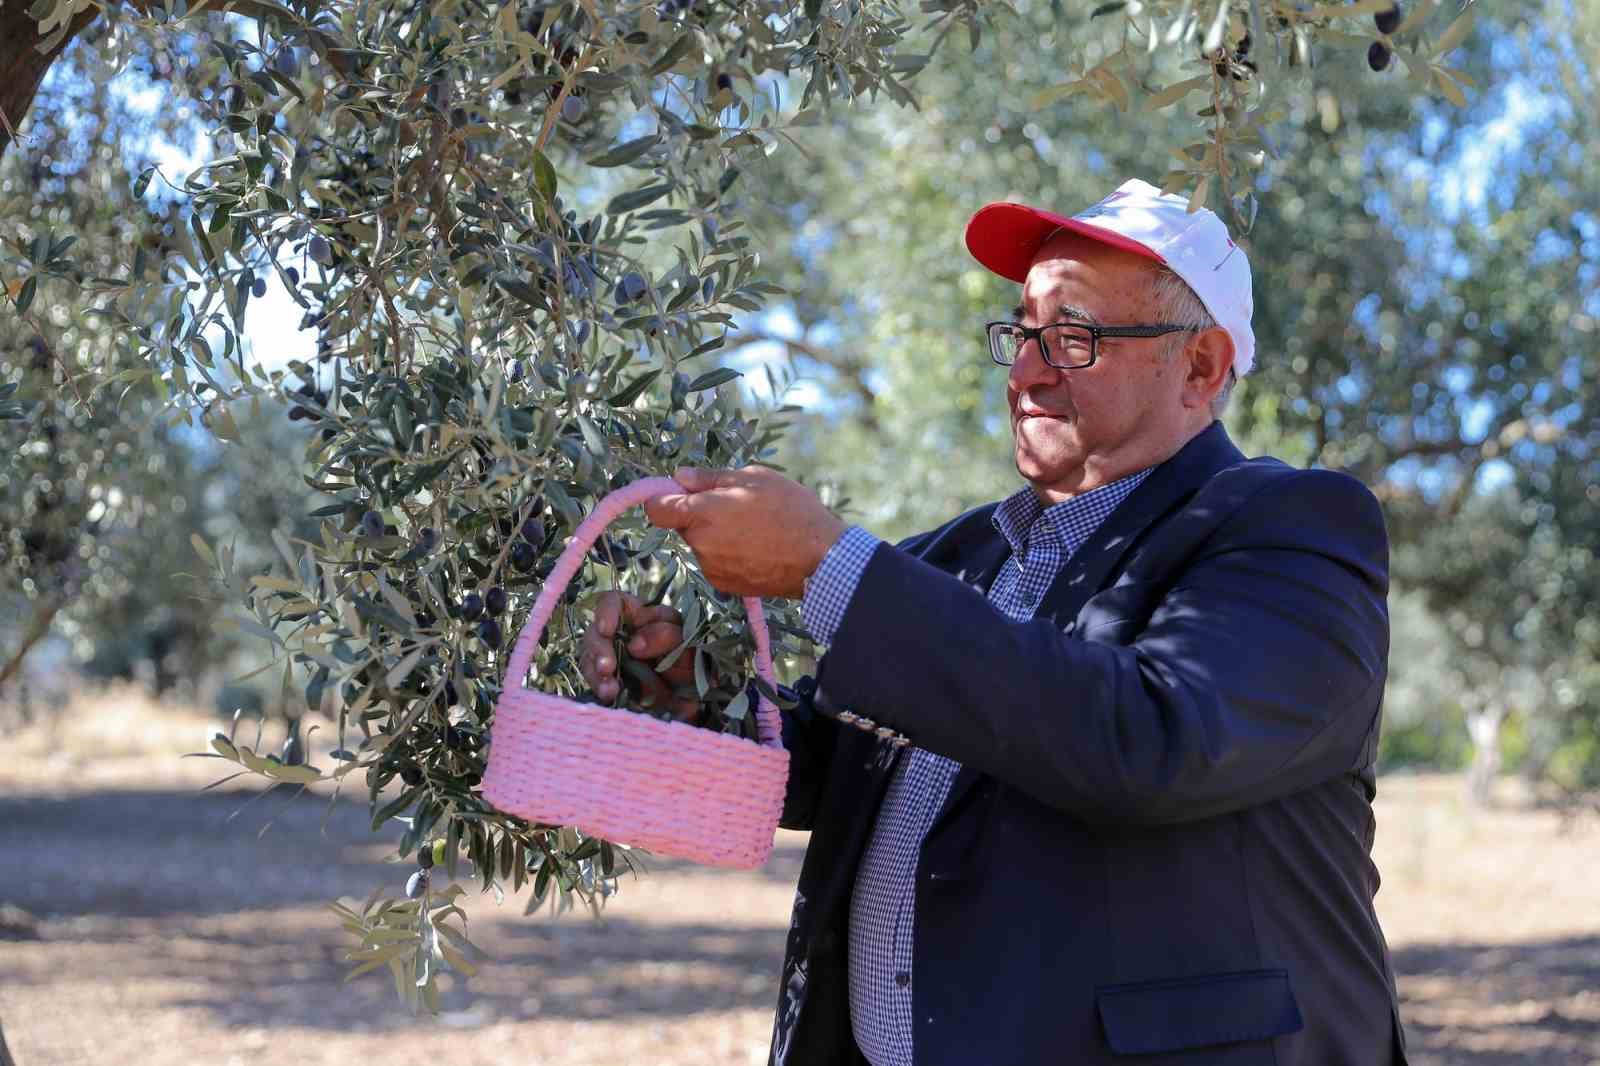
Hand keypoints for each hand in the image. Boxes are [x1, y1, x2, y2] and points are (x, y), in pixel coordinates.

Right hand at [578, 590, 702, 720]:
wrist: (695, 687)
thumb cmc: (688, 651)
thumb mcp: (684, 638)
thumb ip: (665, 635)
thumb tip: (634, 644)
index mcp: (636, 614)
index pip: (613, 602)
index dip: (605, 612)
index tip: (606, 629)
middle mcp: (618, 633)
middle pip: (595, 634)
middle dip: (599, 651)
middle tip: (607, 668)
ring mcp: (610, 658)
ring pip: (591, 660)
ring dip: (597, 675)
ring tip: (609, 690)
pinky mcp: (610, 680)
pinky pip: (597, 681)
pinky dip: (601, 688)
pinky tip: (609, 695)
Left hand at [643, 466, 846, 597]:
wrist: (819, 558)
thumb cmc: (790, 510)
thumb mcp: (754, 478)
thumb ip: (710, 477)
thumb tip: (680, 476)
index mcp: (701, 513)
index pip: (656, 508)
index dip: (663, 497)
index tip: (680, 492)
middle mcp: (700, 543)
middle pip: (683, 526)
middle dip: (700, 515)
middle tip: (736, 506)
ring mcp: (712, 567)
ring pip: (702, 544)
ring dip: (716, 535)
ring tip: (753, 528)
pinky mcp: (725, 585)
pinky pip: (716, 563)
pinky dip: (729, 555)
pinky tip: (757, 547)